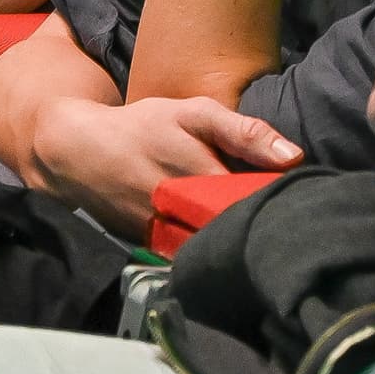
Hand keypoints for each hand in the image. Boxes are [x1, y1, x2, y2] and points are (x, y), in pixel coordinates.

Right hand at [26, 95, 301, 237]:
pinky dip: (207, 253)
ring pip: (215, 251)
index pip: (257, 205)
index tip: (293, 201)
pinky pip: (191, 260)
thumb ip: (244, 132)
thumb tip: (295, 157)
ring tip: (250, 230)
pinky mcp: (152, 253)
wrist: (80, 154)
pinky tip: (218, 241)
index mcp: (201, 178)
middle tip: (276, 218)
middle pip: (238, 232)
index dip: (279, 206)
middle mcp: (182, 216)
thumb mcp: (192, 113)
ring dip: (235, 243)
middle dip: (259, 227)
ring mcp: (165, 239)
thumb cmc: (144, 127)